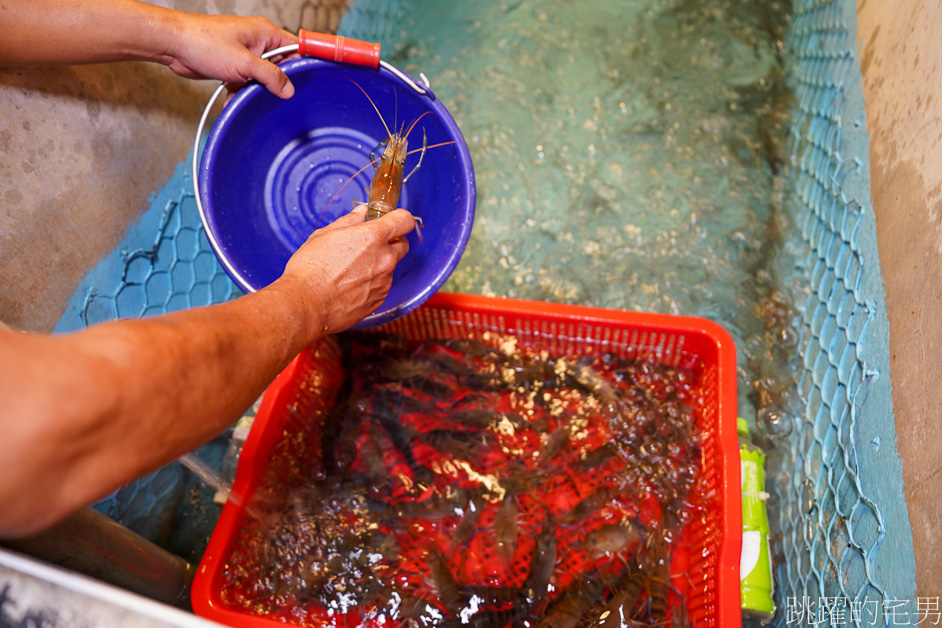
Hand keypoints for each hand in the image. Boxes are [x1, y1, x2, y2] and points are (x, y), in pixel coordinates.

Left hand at [164, 13, 297, 98]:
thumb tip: (288, 89)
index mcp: (265, 33)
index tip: (309, 82)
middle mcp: (258, 41)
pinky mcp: (233, 65)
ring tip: (248, 96)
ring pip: (262, 77)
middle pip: (281, 66)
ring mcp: (245, 53)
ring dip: (256, 91)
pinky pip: (246, 82)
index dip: (304, 64)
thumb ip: (270, 76)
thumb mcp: (244, 63)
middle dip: (276, 83)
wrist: (174, 45)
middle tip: (276, 96)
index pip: (296, 48)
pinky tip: (233, 98)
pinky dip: (241, 92)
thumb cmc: (204, 42)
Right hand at [281, 206, 415, 334]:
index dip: (399, 218)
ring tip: (351, 270)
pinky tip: (350, 285)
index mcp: (373, 237)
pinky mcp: (379, 299)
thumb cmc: (310, 269)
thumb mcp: (325, 235)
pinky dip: (371, 283)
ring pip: (390, 267)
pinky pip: (381, 286)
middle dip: (391, 242)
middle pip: (403, 245)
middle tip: (369, 245)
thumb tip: (361, 212)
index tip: (391, 220)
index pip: (404, 220)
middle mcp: (385, 259)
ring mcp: (384, 281)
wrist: (306, 304)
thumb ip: (349, 221)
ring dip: (378, 265)